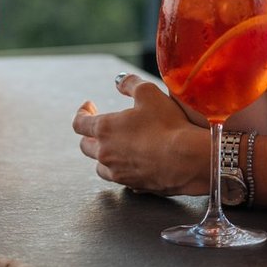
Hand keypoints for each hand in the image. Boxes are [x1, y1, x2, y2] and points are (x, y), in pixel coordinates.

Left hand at [73, 72, 208, 194]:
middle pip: (85, 146)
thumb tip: (118, 80)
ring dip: (103, 156)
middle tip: (99, 127)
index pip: (79, 123)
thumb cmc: (167, 125)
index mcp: (104, 129)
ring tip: (114, 148)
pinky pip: (119, 178)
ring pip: (100, 166)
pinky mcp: (133, 185)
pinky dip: (121, 169)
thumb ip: (130, 83)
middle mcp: (105, 153)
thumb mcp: (149, 92)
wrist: (186, 160)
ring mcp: (118, 172)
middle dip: (89, 135)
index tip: (89, 106)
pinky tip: (132, 164)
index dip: (82, 112)